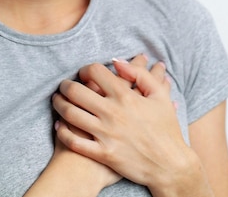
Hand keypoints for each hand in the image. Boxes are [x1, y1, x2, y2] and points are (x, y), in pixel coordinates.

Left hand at [52, 58, 191, 190]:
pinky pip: (74, 141)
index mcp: (125, 96)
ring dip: (59, 104)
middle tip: (64, 86)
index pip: (95, 72)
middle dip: (65, 85)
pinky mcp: (102, 153)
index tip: (85, 73)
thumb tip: (116, 62)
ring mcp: (105, 134)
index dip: (86, 69)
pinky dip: (62, 132)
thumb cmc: (166, 128)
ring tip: (58, 101)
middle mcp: (112, 113)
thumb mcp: (160, 96)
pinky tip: (60, 126)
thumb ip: (139, 74)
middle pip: (76, 91)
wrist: (170, 165)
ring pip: (70, 114)